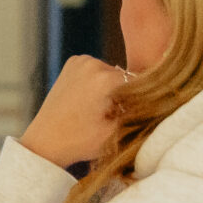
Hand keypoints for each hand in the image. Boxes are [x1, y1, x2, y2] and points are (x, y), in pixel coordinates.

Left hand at [19, 55, 132, 169]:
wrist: (45, 141)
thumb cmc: (80, 141)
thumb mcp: (116, 132)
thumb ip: (139, 114)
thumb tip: (157, 101)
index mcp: (105, 79)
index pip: (141, 84)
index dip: (143, 100)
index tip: (138, 114)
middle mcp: (92, 63)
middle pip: (126, 77)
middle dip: (126, 94)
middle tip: (115, 115)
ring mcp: (80, 61)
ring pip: (112, 73)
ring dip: (112, 88)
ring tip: (100, 110)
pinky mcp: (72, 63)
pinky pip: (96, 71)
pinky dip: (98, 83)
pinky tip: (89, 101)